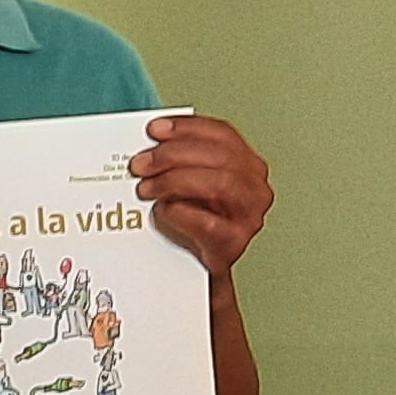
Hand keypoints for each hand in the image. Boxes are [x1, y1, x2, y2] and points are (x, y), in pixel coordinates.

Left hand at [129, 113, 271, 277]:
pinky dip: (180, 212)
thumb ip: (179, 161)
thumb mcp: (190, 183)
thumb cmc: (193, 220)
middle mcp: (254, 186)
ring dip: (175, 181)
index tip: (155, 129)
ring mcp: (249, 215)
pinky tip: (163, 210)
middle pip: (220, 157)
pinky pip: (208, 222)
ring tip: (147, 188)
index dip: (188, 127)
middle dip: (174, 155)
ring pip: (220, 184)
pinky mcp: (234, 242)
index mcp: (247, 164)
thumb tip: (148, 146)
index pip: (222, 134)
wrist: (196, 266)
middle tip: (141, 163)